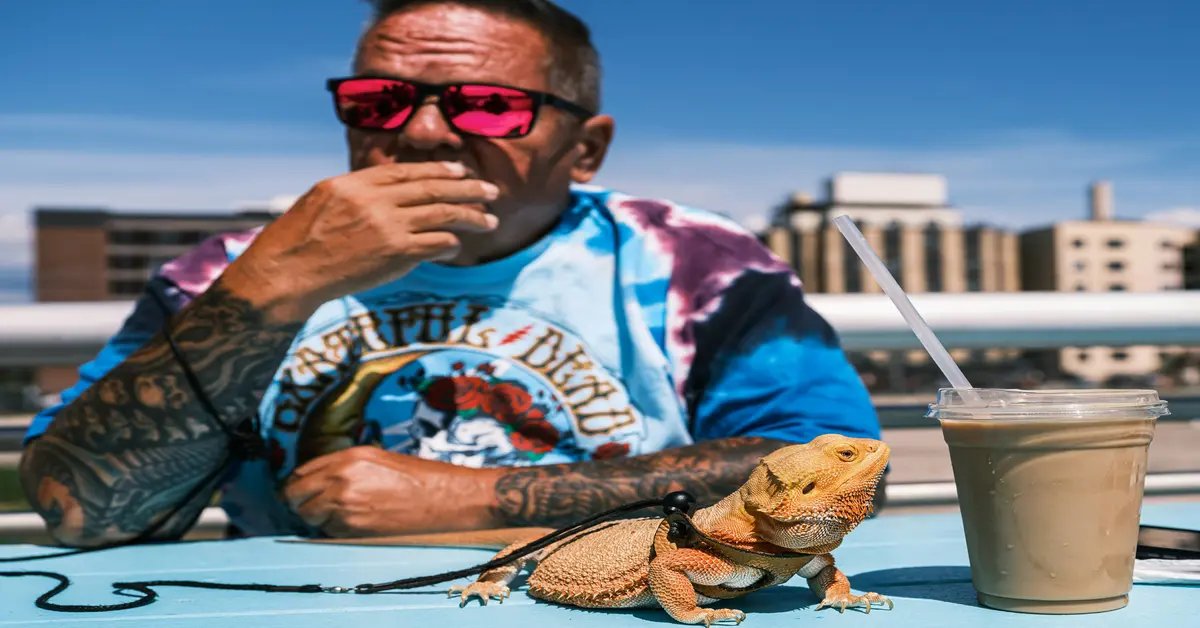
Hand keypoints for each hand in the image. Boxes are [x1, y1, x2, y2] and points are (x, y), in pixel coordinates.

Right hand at [222, 162, 499, 321]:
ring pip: (442, 216)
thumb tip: (387, 191)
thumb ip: (357, 192)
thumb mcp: (321, 199)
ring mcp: (387, 227)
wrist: (288, 273)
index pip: (406, 171)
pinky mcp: (396, 255)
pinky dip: (451, 243)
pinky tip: (457, 245)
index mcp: (354, 183)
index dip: (438, 170)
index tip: (460, 172)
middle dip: (467, 190)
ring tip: (490, 220)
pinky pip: (435, 244)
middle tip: (491, 191)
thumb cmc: (297, 240)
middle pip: (432, 190)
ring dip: (470, 217)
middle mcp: (374, 201)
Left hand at [280, 446, 499, 536]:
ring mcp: (346, 506)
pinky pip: (328, 532)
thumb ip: (346, 466)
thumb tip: (320, 480)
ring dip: (315, 518)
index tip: (295, 490)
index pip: (301, 472)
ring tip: (335, 516)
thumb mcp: (380, 459)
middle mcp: (342, 479)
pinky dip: (332, 531)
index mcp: (349, 457)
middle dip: (297, 502)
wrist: (447, 498)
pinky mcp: (354, 529)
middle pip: (295, 495)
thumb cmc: (421, 478)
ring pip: (308, 516)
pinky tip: (352, 525)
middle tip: (304, 507)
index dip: (295, 483)